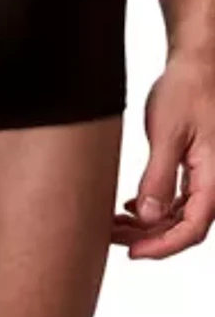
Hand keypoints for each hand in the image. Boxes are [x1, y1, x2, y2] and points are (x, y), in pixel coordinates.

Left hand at [112, 50, 214, 257]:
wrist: (197, 65)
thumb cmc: (189, 90)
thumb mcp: (168, 133)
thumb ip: (159, 177)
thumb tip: (150, 217)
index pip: (192, 229)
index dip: (162, 247)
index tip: (133, 252)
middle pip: (183, 227)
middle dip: (147, 238)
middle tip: (111, 237)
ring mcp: (207, 176)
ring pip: (178, 216)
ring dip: (148, 225)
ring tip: (114, 224)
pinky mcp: (197, 169)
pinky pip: (178, 200)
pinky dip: (154, 208)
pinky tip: (131, 207)